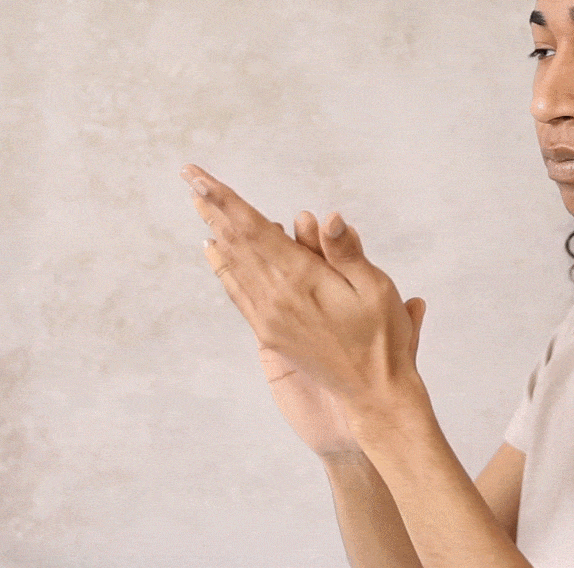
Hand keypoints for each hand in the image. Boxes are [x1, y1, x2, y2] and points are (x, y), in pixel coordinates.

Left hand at [181, 165, 426, 447]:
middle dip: (213, 208)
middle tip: (190, 179)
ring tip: (198, 205)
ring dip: (215, 231)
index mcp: (302, 281)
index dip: (226, 201)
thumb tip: (326, 218)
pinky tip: (215, 251)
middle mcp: (276, 297)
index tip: (200, 178)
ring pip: (234, 265)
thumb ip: (346, 252)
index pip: (255, 229)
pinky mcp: (270, 333)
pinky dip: (223, 266)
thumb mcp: (376, 289)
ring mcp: (269, 317)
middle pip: (237, 242)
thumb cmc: (383, 340)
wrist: (372, 396)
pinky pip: (238, 291)